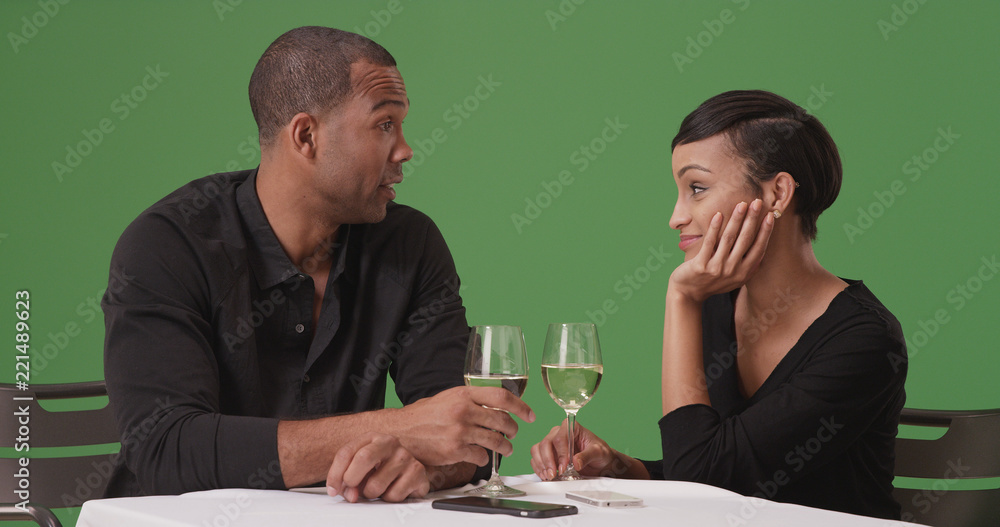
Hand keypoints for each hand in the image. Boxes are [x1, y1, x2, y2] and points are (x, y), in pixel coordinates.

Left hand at [326, 433, 428, 502]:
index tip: (333, 489)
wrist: (409, 472)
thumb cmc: (381, 469)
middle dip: (352, 480)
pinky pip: (393, 495)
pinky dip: (388, 498)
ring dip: (371, 494)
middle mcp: (389, 443)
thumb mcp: (361, 468)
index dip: (335, 474)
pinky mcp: (417, 472)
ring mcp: (405, 456)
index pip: (346, 452)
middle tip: (353, 491)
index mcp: (371, 438)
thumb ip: (348, 478)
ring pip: (376, 484)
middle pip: (363, 459)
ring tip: (377, 489)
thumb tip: (350, 494)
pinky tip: (392, 489)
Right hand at [396, 386, 535, 466]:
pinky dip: (484, 458)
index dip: (520, 406)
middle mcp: (463, 411)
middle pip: (502, 420)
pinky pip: (481, 456)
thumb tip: (496, 405)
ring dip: (505, 447)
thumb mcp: (448, 398)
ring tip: (506, 448)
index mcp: (463, 394)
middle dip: (513, 429)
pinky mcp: (455, 450)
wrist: (401, 432)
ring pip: (496, 441)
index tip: (529, 415)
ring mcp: (460, 432)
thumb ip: (470, 400)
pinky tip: (481, 455)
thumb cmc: (424, 415)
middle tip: (514, 433)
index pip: (501, 396)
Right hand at [530, 421, 640, 479]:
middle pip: (545, 443)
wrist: (600, 463)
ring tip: (549, 476)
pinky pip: (536, 458)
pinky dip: (538, 468)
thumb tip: (575, 462)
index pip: (560, 437)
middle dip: (548, 461)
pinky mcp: (548, 454)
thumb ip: (587, 456)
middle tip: (554, 474)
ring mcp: (552, 444)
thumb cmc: (600, 453)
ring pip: (537, 450)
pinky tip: (545, 475)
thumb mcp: (599, 452)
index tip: (564, 466)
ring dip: (541, 464)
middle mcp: (559, 433)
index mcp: (571, 428)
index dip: (560, 453)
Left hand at [669, 199, 773, 303]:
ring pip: (728, 239)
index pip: (758, 248)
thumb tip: (762, 254)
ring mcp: (716, 269)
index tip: (770, 215)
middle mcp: (732, 271)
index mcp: (743, 273)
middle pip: (745, 240)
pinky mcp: (701, 266)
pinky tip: (718, 215)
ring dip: (736, 219)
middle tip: (758, 202)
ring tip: (741, 204)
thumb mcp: (734, 280)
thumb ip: (747, 268)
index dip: (765, 232)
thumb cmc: (711, 283)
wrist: (688, 294)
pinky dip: (714, 228)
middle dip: (752, 219)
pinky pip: (709, 243)